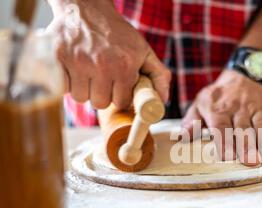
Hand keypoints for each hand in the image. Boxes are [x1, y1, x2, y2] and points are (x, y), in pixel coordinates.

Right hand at [47, 0, 170, 108]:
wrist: (87, 8)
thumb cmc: (117, 33)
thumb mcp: (143, 50)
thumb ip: (159, 75)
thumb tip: (163, 100)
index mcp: (124, 66)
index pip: (121, 102)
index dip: (120, 96)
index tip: (118, 87)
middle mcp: (101, 65)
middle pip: (100, 103)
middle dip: (102, 94)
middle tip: (102, 79)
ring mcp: (77, 62)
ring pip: (80, 98)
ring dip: (84, 90)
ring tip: (88, 73)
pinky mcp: (57, 58)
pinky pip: (62, 88)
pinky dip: (67, 83)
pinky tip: (74, 71)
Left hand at [182, 70, 261, 166]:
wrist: (248, 74)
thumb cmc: (221, 97)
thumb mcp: (201, 103)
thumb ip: (191, 121)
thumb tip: (182, 137)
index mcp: (219, 108)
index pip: (221, 126)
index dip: (225, 141)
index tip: (227, 157)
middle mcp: (239, 108)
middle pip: (243, 129)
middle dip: (246, 145)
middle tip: (249, 162)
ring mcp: (257, 109)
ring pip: (261, 125)